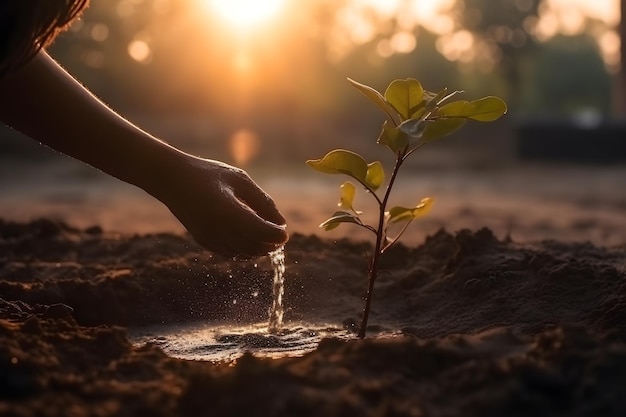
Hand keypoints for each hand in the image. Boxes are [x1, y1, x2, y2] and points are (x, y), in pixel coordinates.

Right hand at [154, 154, 287, 258]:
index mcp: (228, 211)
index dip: (276, 235)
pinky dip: (244, 250)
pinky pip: (229, 253)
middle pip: (254, 246)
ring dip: (259, 249)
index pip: (260, 232)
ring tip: (267, 237)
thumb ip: (262, 201)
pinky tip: (251, 240)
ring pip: (242, 253)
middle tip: (279, 235)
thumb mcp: (240, 180)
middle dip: (271, 244)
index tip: (284, 232)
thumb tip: (281, 223)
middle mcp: (217, 228)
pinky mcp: (203, 241)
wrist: (172, 179)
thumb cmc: (209, 174)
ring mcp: (209, 237)